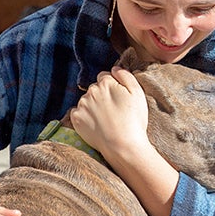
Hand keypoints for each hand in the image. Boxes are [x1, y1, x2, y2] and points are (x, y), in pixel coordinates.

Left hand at [71, 66, 178, 215]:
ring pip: (86, 101)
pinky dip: (84, 116)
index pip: (105, 77)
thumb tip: (114, 69)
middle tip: (113, 111)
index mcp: (106, 82)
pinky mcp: (76, 119)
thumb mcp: (138, 93)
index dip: (112, 87)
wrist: (123, 146)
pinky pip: (77, 112)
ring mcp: (82, 105)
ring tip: (106, 120)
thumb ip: (126, 76)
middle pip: (95, 88)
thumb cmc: (134, 120)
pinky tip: (95, 124)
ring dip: (93, 106)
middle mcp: (91, 90)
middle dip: (102, 96)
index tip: (118, 99)